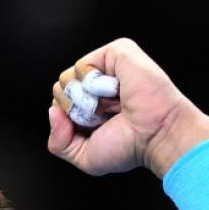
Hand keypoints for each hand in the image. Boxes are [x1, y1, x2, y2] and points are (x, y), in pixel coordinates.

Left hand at [48, 38, 208, 177]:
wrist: (155, 135)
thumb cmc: (129, 147)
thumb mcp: (84, 156)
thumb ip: (58, 142)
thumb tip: (53, 111)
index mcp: (91, 105)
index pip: (58, 106)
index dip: (69, 122)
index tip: (97, 129)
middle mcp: (97, 84)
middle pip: (59, 90)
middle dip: (76, 110)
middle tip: (106, 117)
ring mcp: (106, 67)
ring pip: (67, 78)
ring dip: (86, 100)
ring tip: (113, 105)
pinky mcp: (116, 52)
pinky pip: (83, 66)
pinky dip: (95, 84)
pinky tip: (116, 91)